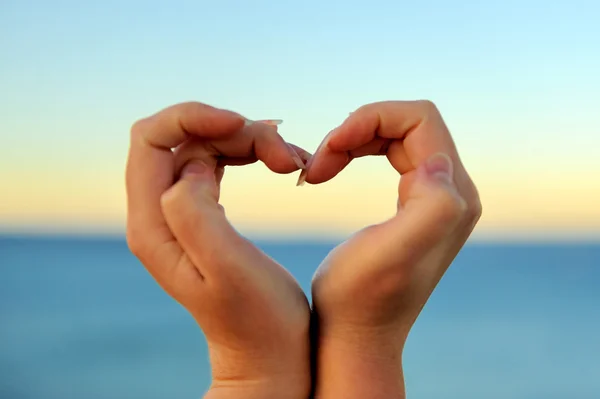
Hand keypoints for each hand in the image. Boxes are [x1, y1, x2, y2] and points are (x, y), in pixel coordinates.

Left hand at [125, 102, 311, 398]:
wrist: (269, 355)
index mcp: (154, 225)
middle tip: (286, 156)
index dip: (193, 117)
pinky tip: (283, 165)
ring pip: (206, 146)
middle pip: (184, 138)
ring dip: (249, 142)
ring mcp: (181, 213)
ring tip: (292, 162)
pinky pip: (219, 163)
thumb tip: (189, 167)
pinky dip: (251, 154)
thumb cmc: (258, 320)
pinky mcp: (205, 214)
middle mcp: (159, 215)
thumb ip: (196, 214)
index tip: (244, 124)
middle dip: (235, 131)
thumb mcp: (229, 269)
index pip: (150, 139)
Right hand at [304, 101, 481, 397]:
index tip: (330, 147)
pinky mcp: (414, 205)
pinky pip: (391, 153)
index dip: (370, 119)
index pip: (419, 119)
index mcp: (451, 196)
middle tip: (318, 162)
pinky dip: (356, 152)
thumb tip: (438, 163)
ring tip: (318, 169)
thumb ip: (431, 208)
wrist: (353, 335)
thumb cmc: (359, 299)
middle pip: (408, 123)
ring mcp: (433, 198)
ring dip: (352, 140)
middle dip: (357, 130)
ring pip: (396, 135)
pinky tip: (331, 170)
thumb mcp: (391, 256)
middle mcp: (452, 192)